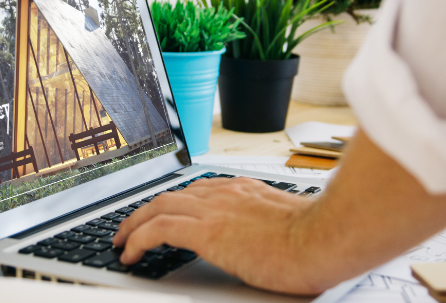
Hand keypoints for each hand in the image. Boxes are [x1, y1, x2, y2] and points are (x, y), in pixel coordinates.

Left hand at [113, 177, 318, 294]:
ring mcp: (214, 209)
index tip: (164, 214)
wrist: (324, 239)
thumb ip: (267, 225)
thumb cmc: (317, 238)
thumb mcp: (288, 224)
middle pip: (170, 195)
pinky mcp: (207, 231)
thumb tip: (267, 240)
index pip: (196, 190)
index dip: (175, 202)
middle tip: (130, 227)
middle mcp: (224, 193)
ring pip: (157, 208)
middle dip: (145, 211)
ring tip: (122, 241)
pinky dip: (138, 239)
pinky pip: (157, 230)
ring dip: (133, 224)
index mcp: (243, 190)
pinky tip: (130, 254)